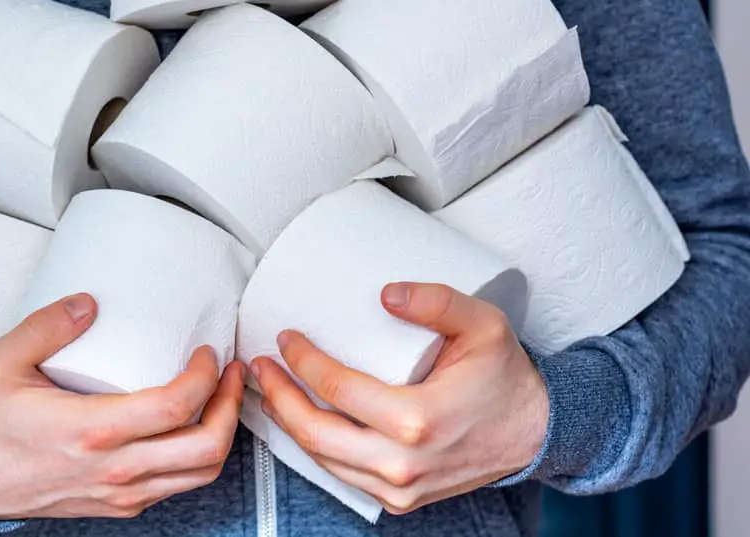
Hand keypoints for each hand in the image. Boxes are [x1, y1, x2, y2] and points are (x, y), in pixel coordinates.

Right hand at [0, 294, 243, 519]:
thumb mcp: (0, 362)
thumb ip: (45, 326)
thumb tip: (88, 303)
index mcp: (90, 430)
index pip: (175, 407)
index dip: (205, 376)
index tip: (207, 352)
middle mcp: (114, 468)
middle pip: (205, 448)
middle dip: (231, 405)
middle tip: (231, 372)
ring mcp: (120, 492)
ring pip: (199, 474)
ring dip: (221, 433)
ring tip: (221, 397)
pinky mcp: (119, 504)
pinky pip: (176, 486)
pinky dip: (196, 456)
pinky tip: (190, 426)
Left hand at [250, 282, 547, 514]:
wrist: (533, 433)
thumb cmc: (505, 378)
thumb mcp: (483, 325)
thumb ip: (436, 301)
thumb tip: (385, 293)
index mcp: (419, 419)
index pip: (338, 388)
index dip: (302, 361)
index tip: (286, 338)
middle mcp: (403, 462)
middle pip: (315, 433)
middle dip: (278, 397)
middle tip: (260, 367)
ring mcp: (400, 488)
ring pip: (322, 460)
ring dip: (289, 424)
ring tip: (270, 391)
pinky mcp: (400, 500)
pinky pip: (342, 475)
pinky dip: (315, 448)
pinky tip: (302, 421)